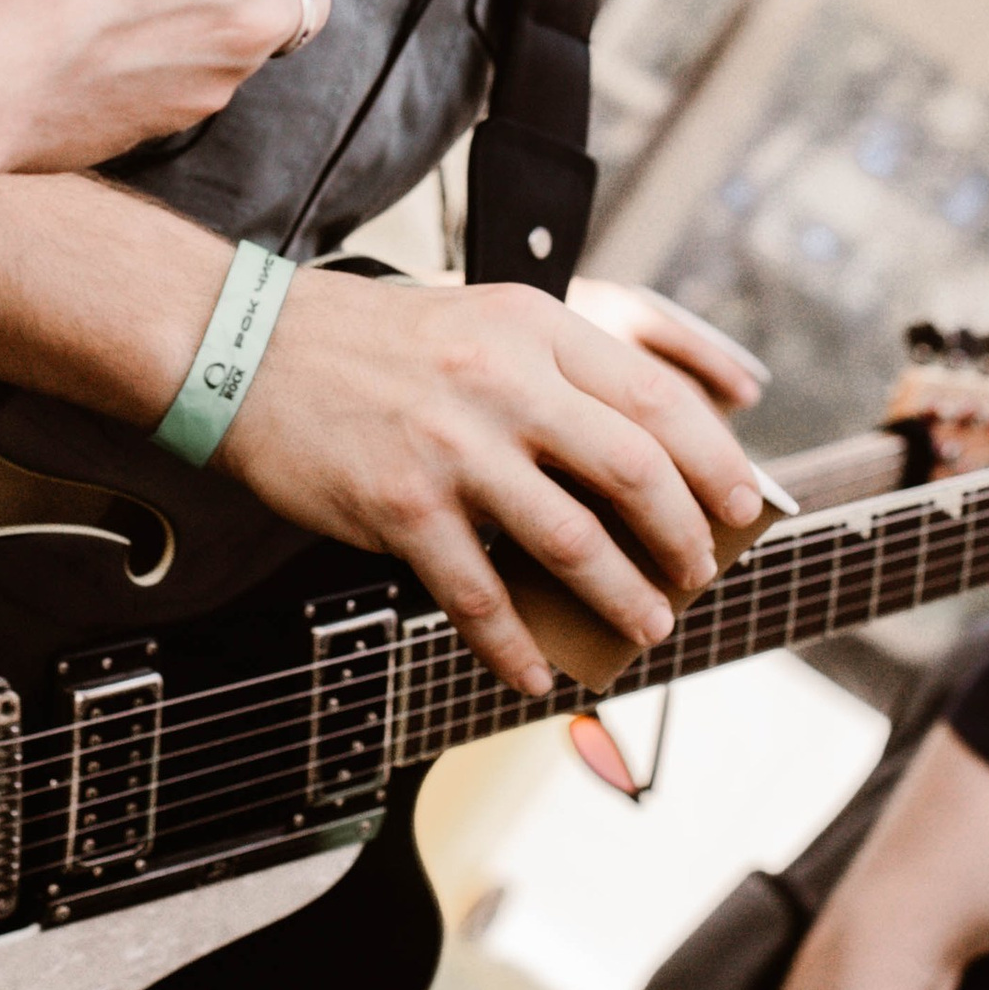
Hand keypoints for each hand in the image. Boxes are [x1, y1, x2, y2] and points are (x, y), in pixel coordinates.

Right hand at [224, 273, 769, 698]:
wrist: (245, 348)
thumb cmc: (372, 343)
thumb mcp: (484, 320)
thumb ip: (562, 373)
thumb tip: (645, 458)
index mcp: (534, 327)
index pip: (656, 396)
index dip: (713, 458)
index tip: (743, 504)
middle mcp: (503, 380)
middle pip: (633, 471)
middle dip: (682, 537)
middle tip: (697, 573)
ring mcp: (452, 446)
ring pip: (570, 542)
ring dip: (621, 598)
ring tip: (644, 628)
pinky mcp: (400, 506)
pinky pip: (478, 597)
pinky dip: (516, 645)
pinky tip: (536, 670)